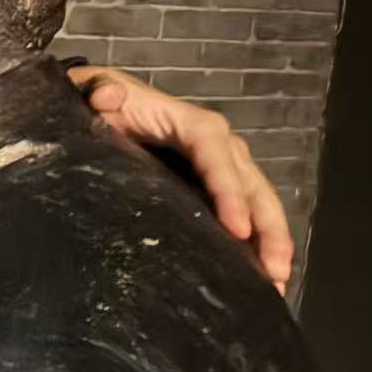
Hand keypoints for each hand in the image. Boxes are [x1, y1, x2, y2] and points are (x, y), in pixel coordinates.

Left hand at [68, 66, 292, 294]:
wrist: (101, 104)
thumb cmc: (100, 99)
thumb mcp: (94, 89)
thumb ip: (99, 91)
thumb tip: (106, 97)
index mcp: (190, 124)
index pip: (215, 155)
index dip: (229, 191)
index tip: (237, 229)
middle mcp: (216, 145)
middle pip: (251, 184)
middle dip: (267, 227)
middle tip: (274, 272)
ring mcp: (221, 167)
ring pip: (257, 201)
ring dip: (271, 241)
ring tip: (276, 283)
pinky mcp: (214, 186)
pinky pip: (244, 211)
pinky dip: (255, 242)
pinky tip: (260, 276)